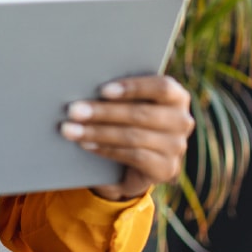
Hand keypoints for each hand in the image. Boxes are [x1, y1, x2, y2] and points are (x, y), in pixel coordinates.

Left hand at [60, 76, 194, 200]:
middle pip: (141, 113)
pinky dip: (105, 149)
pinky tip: (86, 145)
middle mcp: (181, 120)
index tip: (102, 90)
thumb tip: (82, 83)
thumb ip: (116, 93)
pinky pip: (133, 156)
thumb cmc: (122, 118)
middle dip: (103, 112)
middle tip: (73, 110)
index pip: (161, 87)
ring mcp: (176, 147)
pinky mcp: (166, 168)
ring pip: (133, 136)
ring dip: (96, 132)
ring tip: (70, 129)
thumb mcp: (123, 102)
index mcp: (176, 96)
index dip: (133, 87)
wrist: (131, 161)